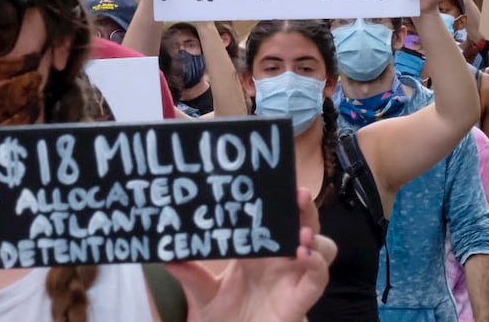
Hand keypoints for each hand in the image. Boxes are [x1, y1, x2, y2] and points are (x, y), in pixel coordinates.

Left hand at [168, 187, 333, 321]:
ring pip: (323, 246)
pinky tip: (303, 256)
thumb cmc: (226, 315)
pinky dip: (316, 265)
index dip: (281, 197)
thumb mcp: (203, 293)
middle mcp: (283, 256)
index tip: (275, 179)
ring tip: (301, 233)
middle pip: (304, 222)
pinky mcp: (302, 297)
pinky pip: (318, 278)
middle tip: (299, 193)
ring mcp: (295, 275)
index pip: (277, 215)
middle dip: (304, 207)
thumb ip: (190, 274)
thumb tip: (165, 255)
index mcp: (262, 247)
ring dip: (315, 236)